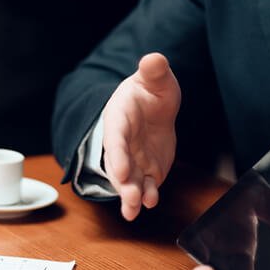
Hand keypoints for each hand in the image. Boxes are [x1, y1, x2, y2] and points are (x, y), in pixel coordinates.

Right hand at [101, 52, 179, 220]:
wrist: (153, 107)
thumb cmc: (150, 91)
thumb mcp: (155, 77)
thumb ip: (153, 70)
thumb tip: (154, 58)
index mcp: (119, 118)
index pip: (115, 138)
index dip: (117, 155)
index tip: (122, 170)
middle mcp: (122, 143)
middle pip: (118, 165)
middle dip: (122, 182)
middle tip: (129, 197)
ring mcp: (133, 159)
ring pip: (128, 181)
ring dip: (131, 196)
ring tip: (133, 211)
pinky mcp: (147, 170)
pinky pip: (145, 186)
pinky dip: (148, 196)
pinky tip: (152, 202)